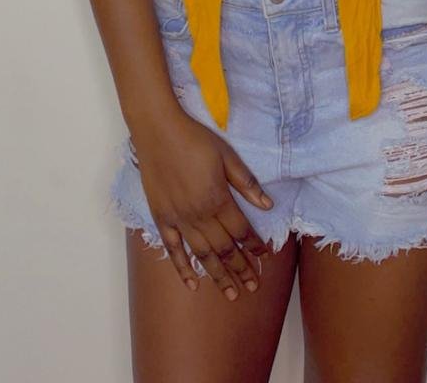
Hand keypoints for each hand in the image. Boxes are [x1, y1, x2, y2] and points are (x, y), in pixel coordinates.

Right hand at [131, 111, 273, 300]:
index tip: (265, 257)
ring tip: (231, 294)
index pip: (241, 230)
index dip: (255, 246)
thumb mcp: (227, 156)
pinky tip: (193, 283)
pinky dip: (183, 268)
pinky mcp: (162, 218)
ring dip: (218, 275)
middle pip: (224, 248)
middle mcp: (199, 214)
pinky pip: (173, 249)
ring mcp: (178, 219)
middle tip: (253, 287)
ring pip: (202, 254)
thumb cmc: (195, 140)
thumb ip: (246, 183)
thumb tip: (267, 205)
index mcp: (218, 198)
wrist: (158, 131)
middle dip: (240, 268)